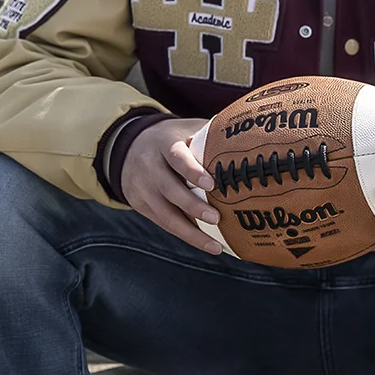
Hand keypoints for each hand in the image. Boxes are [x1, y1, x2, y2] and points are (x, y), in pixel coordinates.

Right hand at [120, 117, 222, 254]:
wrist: (128, 148)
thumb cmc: (171, 139)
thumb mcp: (185, 129)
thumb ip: (209, 135)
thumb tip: (246, 139)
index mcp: (163, 144)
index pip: (176, 157)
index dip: (192, 171)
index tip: (211, 184)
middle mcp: (149, 166)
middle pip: (169, 189)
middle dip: (193, 206)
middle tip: (217, 218)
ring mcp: (142, 188)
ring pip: (165, 214)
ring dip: (191, 233)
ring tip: (214, 246)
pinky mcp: (140, 205)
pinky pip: (163, 223)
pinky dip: (184, 234)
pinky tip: (203, 243)